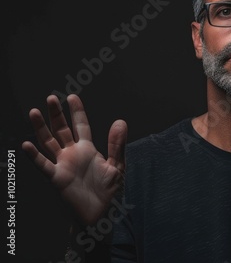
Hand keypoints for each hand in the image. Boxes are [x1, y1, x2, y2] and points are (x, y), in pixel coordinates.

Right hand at [22, 94, 127, 224]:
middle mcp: (73, 154)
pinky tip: (26, 145)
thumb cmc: (109, 192)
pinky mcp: (57, 178)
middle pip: (62, 130)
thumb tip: (120, 121)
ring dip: (41, 128)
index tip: (72, 97)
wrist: (100, 215)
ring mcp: (63, 165)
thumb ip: (117, 145)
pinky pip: (44, 165)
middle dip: (56, 114)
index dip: (77, 112)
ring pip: (49, 142)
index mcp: (88, 150)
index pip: (81, 126)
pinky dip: (34, 156)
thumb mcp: (117, 166)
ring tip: (34, 112)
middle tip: (51, 98)